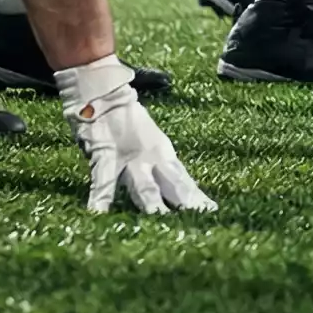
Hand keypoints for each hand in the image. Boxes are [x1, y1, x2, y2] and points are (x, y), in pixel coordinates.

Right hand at [56, 57, 216, 213]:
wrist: (102, 90)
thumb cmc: (123, 122)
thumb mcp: (145, 144)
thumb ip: (155, 168)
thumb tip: (166, 191)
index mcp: (162, 155)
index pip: (184, 181)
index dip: (197, 198)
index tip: (213, 214)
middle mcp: (151, 158)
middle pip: (173, 185)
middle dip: (187, 204)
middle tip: (202, 220)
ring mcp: (129, 156)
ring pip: (144, 185)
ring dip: (152, 205)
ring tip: (161, 222)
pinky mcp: (104, 152)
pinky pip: (102, 177)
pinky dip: (100, 195)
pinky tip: (98, 213)